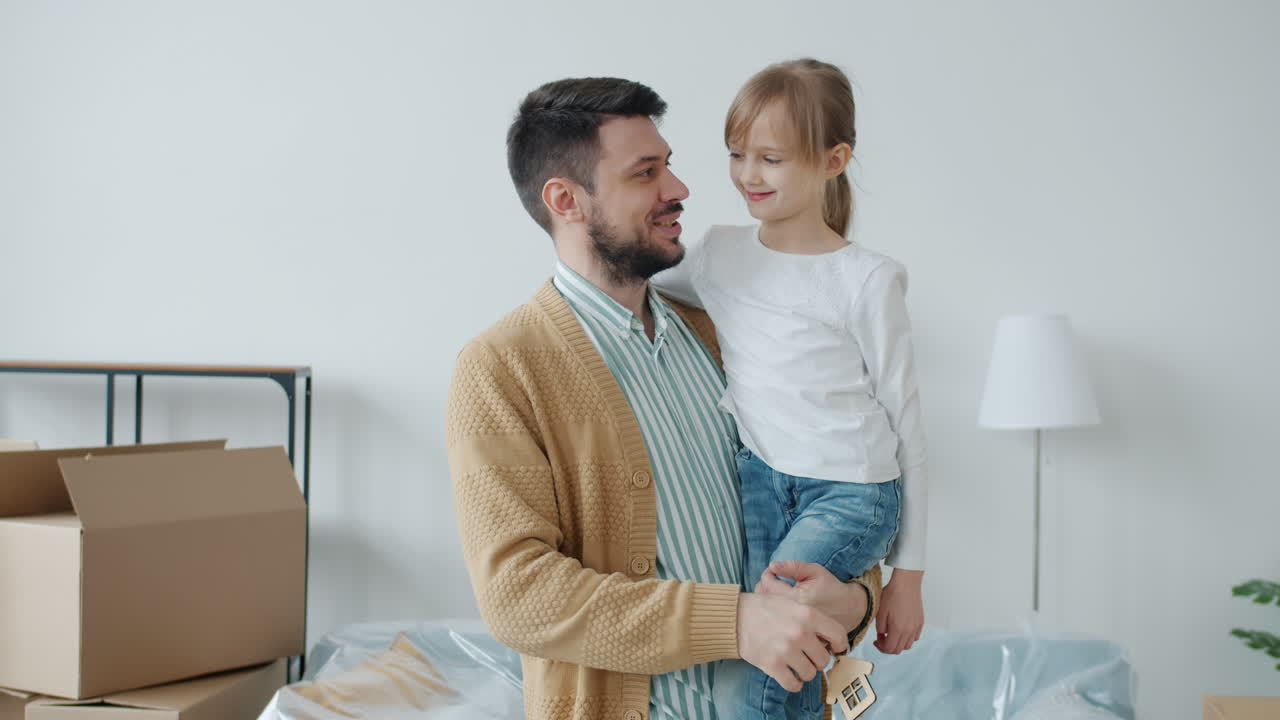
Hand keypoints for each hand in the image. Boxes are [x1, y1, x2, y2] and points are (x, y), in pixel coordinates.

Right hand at [736, 593, 847, 691]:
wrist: (736, 616)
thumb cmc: (765, 609)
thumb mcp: (792, 603)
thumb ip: (813, 618)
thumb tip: (829, 640)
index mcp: (808, 615)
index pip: (838, 635)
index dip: (839, 646)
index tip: (834, 649)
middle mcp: (800, 633)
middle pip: (824, 660)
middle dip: (817, 661)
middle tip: (808, 656)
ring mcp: (786, 650)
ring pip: (810, 674)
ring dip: (805, 672)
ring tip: (796, 665)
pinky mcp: (772, 664)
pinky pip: (793, 684)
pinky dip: (794, 684)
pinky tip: (790, 676)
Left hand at [755, 560, 869, 635]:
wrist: (847, 609)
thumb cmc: (830, 587)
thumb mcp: (814, 571)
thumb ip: (793, 567)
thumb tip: (772, 565)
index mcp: (797, 599)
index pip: (767, 584)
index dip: (767, 574)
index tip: (773, 571)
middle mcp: (792, 616)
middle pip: (763, 599)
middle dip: (764, 586)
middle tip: (774, 580)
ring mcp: (792, 626)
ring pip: (767, 610)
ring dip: (767, 599)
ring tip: (777, 591)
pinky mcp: (793, 632)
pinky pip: (775, 620)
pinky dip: (774, 612)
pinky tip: (781, 605)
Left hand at [874, 569, 923, 653]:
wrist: (906, 583)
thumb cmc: (891, 595)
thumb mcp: (880, 611)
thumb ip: (880, 628)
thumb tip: (882, 635)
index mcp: (897, 629)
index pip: (889, 649)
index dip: (881, 647)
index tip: (876, 640)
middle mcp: (909, 631)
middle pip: (898, 649)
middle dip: (888, 646)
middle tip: (881, 638)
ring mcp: (916, 627)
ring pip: (907, 645)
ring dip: (898, 643)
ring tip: (891, 633)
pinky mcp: (920, 622)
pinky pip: (915, 637)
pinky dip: (907, 638)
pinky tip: (901, 629)